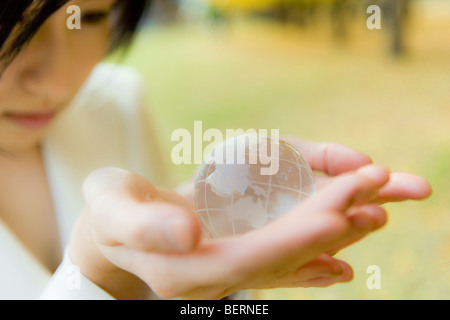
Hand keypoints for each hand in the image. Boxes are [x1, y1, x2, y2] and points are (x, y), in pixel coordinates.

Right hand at [68, 140, 430, 299]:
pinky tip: (342, 265)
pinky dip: (313, 262)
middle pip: (280, 257)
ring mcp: (227, 274)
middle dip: (327, 224)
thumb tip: (188, 231)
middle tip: (373, 189)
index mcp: (185, 270)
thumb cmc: (110, 216)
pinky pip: (280, 266)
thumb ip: (145, 224)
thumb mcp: (114, 210)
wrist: (113, 234)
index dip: (294, 239)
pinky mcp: (234, 262)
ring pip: (288, 260)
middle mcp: (214, 279)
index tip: (336, 214)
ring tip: (376, 213)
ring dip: (331, 236)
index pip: (249, 259)